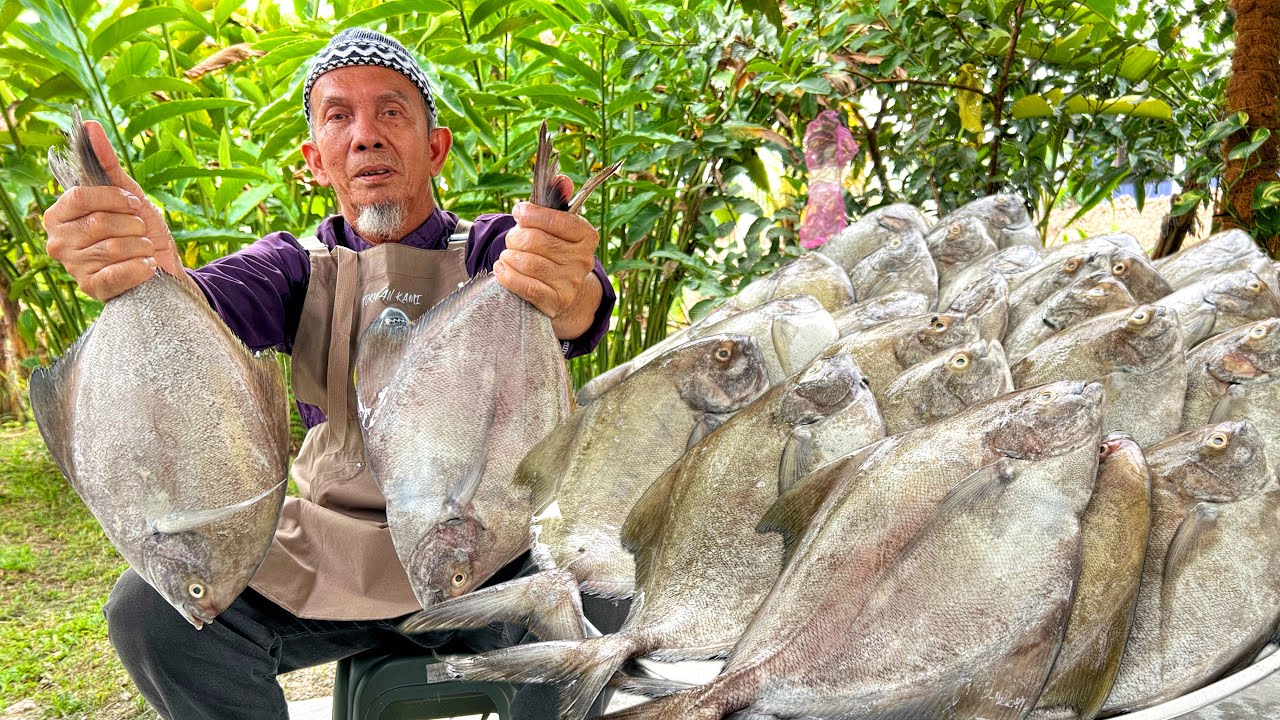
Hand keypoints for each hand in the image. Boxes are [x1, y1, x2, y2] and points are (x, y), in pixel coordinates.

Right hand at [43, 120, 181, 300]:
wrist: (163, 264)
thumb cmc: (140, 229)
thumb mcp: (128, 193)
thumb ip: (107, 163)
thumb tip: (90, 125)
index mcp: (59, 214)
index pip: (79, 196)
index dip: (113, 198)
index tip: (133, 204)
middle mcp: (58, 241)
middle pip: (100, 223)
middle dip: (133, 225)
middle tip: (139, 231)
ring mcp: (72, 268)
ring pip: (114, 248)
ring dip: (141, 246)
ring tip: (142, 249)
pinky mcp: (91, 289)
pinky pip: (118, 273)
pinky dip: (141, 267)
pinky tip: (146, 266)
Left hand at [496, 178, 602, 338]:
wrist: (563, 291)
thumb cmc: (555, 250)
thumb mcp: (558, 225)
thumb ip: (558, 200)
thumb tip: (562, 179)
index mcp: (587, 235)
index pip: (557, 219)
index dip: (531, 214)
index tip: (519, 212)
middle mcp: (583, 260)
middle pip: (536, 241)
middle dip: (516, 237)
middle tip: (511, 238)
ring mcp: (571, 283)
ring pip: (528, 263)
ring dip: (509, 256)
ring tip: (507, 255)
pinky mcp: (556, 302)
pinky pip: (526, 287)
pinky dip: (508, 276)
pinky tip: (501, 269)